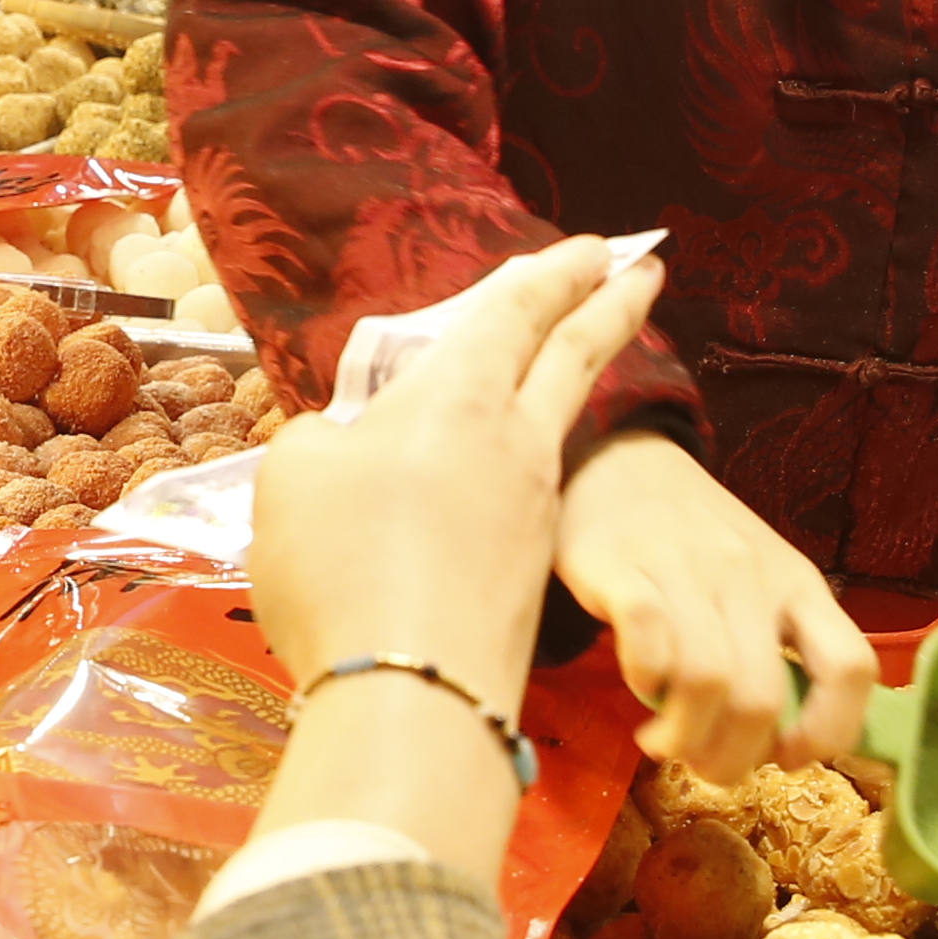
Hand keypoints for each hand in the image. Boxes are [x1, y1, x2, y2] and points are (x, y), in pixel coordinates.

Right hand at [248, 241, 669, 882]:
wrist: (410, 692)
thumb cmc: (342, 564)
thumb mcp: (294, 476)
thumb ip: (325, 441)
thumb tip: (350, 448)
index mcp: (458, 396)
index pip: (518, 312)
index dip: (556, 272)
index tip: (597, 246)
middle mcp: (513, 443)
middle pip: (577, 357)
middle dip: (612, 305)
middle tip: (643, 270)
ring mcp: (530, 512)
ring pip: (554, 427)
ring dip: (563, 387)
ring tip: (552, 373)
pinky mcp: (527, 575)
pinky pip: (526, 494)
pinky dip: (520, 464)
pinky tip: (486, 484)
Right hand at [554, 432, 875, 785]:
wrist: (619, 459)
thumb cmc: (694, 536)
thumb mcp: (759, 580)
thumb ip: (776, 647)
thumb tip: (779, 741)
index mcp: (798, 584)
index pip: (851, 666)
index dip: (830, 730)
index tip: (787, 757)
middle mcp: (751, 576)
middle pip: (761, 697)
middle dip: (732, 758)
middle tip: (704, 767)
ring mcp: (686, 567)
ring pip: (705, 680)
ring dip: (682, 736)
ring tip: (662, 742)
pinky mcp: (621, 564)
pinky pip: (646, 639)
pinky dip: (643, 680)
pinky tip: (638, 687)